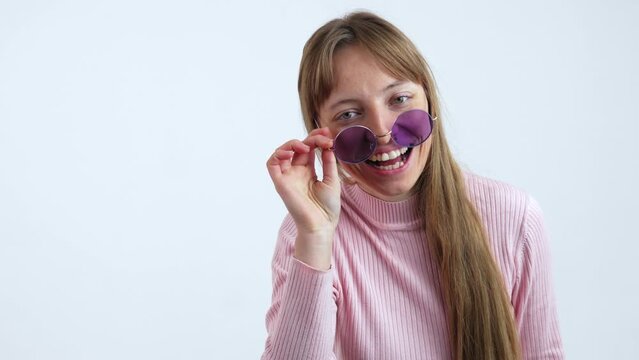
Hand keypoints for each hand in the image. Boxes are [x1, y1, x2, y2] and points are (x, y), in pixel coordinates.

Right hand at [266, 128, 340, 269]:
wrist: (321, 225)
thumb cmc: (327, 207)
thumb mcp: (331, 180)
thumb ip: (328, 162)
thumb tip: (328, 145)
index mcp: (308, 171)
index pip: (309, 148)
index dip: (317, 138)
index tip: (328, 134)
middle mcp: (296, 172)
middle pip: (298, 147)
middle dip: (311, 138)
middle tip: (324, 138)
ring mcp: (288, 177)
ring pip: (282, 152)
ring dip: (292, 144)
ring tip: (306, 146)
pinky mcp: (280, 183)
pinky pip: (272, 164)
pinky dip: (278, 154)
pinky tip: (291, 152)